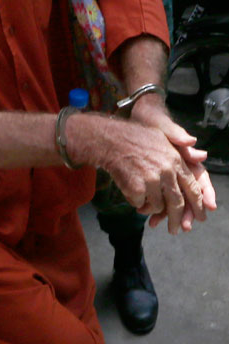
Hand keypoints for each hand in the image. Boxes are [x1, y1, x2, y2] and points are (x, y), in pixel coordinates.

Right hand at [101, 117, 206, 235]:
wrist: (109, 139)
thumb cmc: (134, 137)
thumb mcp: (161, 133)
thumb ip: (180, 143)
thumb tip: (202, 154)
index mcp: (175, 160)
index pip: (192, 187)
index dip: (197, 204)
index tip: (199, 217)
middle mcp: (167, 171)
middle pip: (177, 203)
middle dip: (177, 220)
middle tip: (175, 230)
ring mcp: (152, 180)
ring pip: (158, 206)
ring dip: (151, 206)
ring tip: (142, 197)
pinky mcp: (137, 188)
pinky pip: (141, 205)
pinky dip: (136, 202)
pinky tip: (130, 190)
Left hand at [131, 100, 216, 228]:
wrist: (134, 118)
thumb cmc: (153, 120)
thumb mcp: (164, 126)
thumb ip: (178, 136)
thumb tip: (195, 147)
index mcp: (186, 157)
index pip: (200, 178)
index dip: (206, 193)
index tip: (209, 207)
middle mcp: (179, 168)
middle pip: (189, 193)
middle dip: (189, 211)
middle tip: (187, 226)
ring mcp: (167, 175)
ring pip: (174, 199)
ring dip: (172, 214)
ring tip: (167, 226)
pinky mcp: (154, 179)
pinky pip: (159, 197)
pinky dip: (156, 209)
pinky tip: (150, 219)